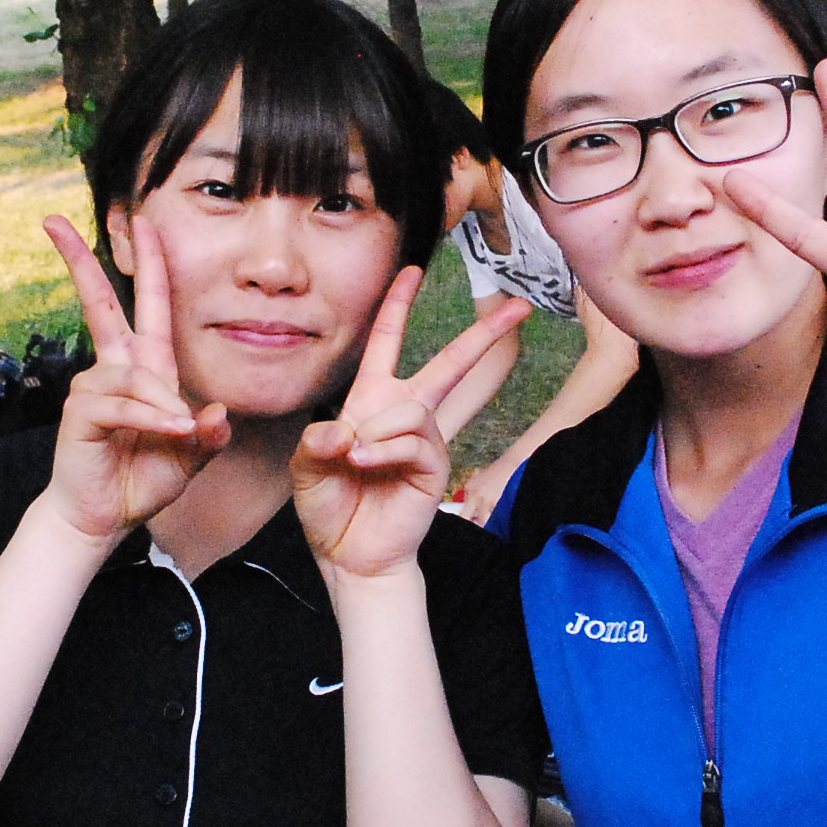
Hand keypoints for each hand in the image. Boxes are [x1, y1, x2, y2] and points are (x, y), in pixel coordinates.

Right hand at [36, 215, 231, 542]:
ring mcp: (94, 387)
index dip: (148, 265)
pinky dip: (151, 421)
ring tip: (177, 438)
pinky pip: (124, 404)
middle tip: (54, 220)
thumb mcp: (190, 457)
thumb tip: (215, 414)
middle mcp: (116, 369)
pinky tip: (167, 435)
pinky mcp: (82, 410)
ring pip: (136, 378)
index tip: (143, 224)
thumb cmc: (143, 480)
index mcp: (146, 369)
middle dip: (79, 261)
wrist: (104, 517)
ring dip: (163, 410)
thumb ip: (208, 436)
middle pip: (99, 304)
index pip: (147, 306)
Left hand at [293, 267, 529, 579]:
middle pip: (449, 364)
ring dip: (376, 431)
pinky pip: (414, 440)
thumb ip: (316, 441)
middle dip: (484, 333)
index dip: (397, 306)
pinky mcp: (435, 466)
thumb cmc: (331, 508)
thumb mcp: (306, 468)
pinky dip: (384, 450)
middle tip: (519, 306)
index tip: (412, 271)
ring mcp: (424, 440)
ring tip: (356, 458)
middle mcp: (404, 413)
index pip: (387, 343)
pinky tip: (367, 465)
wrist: (351, 556)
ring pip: (411, 407)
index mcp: (372, 402)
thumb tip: (344, 429)